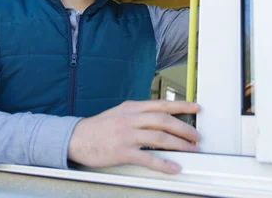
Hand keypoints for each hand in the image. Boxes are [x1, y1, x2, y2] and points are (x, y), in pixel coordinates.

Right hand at [67, 100, 199, 173]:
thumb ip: (138, 114)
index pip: (161, 104)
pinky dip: (163, 164)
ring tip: (191, 150)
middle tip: (196, 136)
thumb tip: (159, 118)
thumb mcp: (119, 113)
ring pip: (160, 138)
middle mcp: (131, 119)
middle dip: (184, 128)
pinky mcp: (122, 152)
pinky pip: (147, 159)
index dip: (181, 105)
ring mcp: (127, 135)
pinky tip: (173, 167)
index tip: (195, 107)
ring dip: (179, 145)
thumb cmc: (97, 128)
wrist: (75, 138)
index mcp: (131, 107)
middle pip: (164, 120)